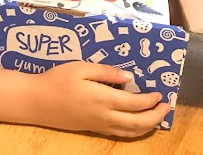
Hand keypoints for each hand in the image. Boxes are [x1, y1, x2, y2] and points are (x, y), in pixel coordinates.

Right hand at [33, 62, 169, 137]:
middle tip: (165, 106)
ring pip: (131, 132)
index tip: (160, 93)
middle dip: (156, 116)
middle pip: (139, 122)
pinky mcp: (92, 128)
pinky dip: (133, 131)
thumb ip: (106, 72)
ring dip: (148, 126)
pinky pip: (119, 134)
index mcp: (103, 99)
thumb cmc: (57, 80)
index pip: (136, 103)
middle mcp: (105, 116)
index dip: (151, 100)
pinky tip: (134, 124)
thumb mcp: (80, 68)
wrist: (36, 101)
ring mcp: (99, 125)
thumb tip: (129, 77)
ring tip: (156, 117)